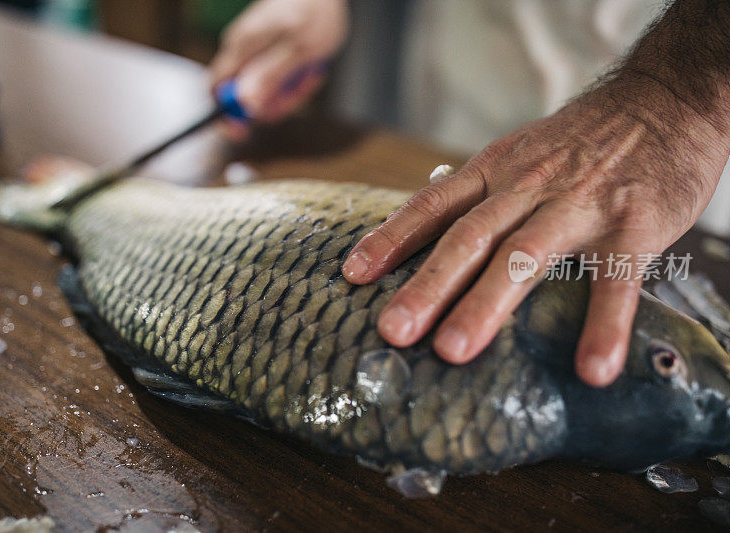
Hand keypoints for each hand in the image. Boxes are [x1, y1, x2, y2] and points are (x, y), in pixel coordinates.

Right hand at [209, 0, 348, 140]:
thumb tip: (245, 104)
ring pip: (264, 93)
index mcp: (241, 48)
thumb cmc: (314, 13)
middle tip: (298, 93)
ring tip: (310, 75)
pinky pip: (276, 82)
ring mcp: (256, 53)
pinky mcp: (270, 55)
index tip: (244, 132)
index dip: (225, 116)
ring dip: (289, 94)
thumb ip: (269, 76)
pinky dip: (295, 83)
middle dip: (272, 105)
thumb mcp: (297, 50)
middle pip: (243, 98)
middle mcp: (242, 52)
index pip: (215, 90)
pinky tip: (311, 70)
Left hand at [342, 76, 727, 386]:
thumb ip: (477, 192)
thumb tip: (426, 225)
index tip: (352, 274)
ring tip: (453, 351)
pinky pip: (615, 281)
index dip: (391, 238)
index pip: (433, 205)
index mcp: (495, 170)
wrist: (661, 102)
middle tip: (392, 331)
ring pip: (524, 256)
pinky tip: (592, 369)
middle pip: (468, 237)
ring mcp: (578, 206)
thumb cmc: (579, 141)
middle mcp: (528, 187)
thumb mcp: (517, 153)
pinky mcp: (633, 226)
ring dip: (487, 304)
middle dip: (427, 285)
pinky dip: (603, 326)